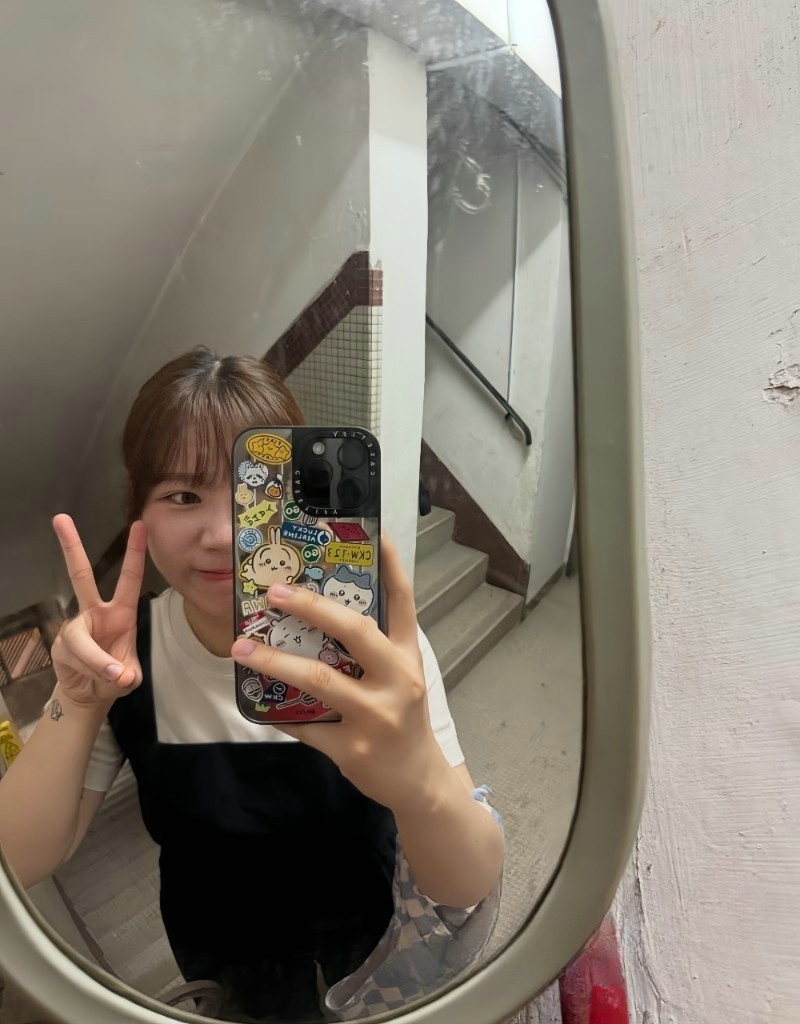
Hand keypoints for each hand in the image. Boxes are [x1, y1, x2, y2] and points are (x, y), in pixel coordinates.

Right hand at [50, 515, 146, 710]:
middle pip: (80, 576)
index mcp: (120, 613)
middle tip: (61, 519)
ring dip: (97, 661)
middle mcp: (94, 613)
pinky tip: (94, 679)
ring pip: (82, 640)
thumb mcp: (129, 677)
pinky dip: (90, 672)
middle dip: (71, 548)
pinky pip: (76, 658)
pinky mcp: (59, 645)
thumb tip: (118, 674)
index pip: (128, 578)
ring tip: (112, 675)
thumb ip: (127, 674)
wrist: (90, 694)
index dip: (134, 553)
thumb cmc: (115, 675)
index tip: (140, 525)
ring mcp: (75, 628)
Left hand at [231, 534, 451, 813]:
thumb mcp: (401, 676)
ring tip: (241, 648)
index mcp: (409, 655)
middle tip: (274, 591)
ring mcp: (376, 716)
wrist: (419, 782)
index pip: (403, 601)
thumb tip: (321, 610)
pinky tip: (256, 702)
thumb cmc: (403, 718)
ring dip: (275, 662)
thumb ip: (373, 647)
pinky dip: (277, 712)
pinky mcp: (353, 749)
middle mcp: (398, 679)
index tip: (373, 530)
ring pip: (320, 680)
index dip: (390, 564)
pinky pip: (305, 725)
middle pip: (356, 632)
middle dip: (312, 607)